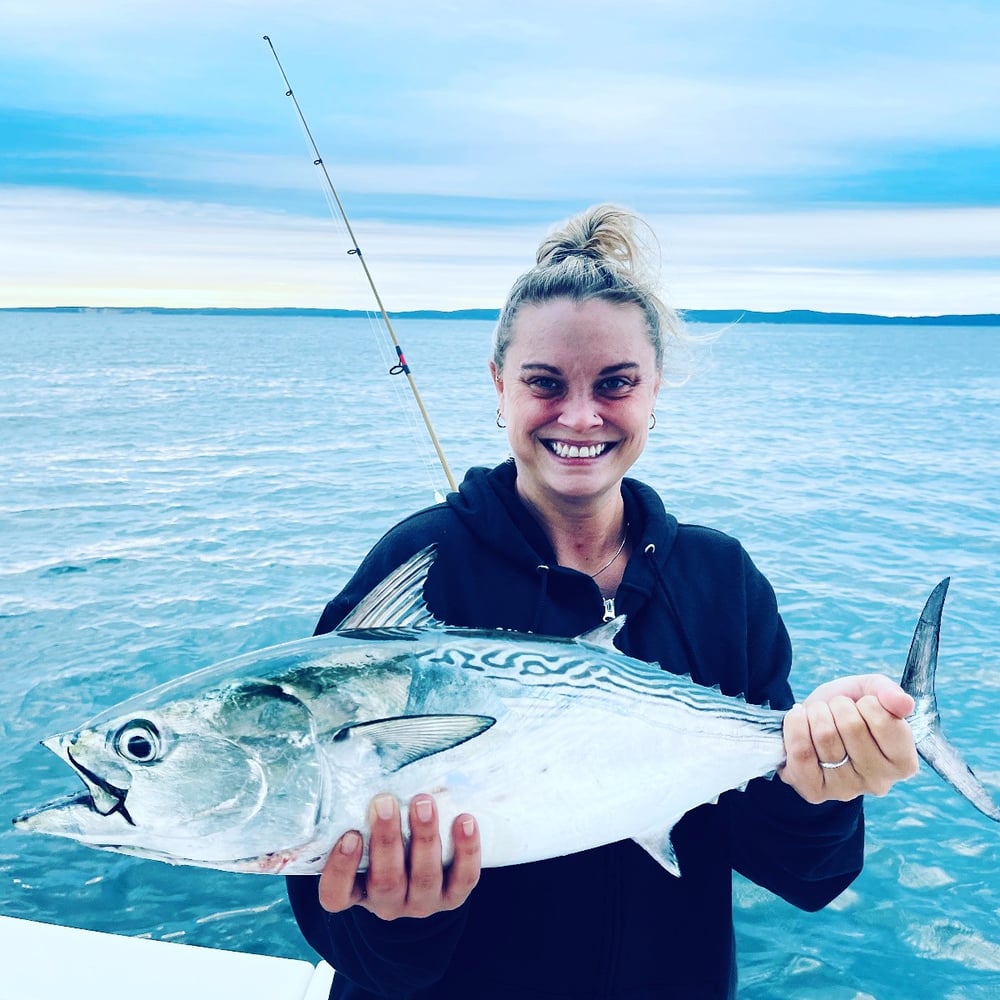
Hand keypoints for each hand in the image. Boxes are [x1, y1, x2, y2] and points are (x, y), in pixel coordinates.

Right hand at [317, 793, 480, 919]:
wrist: (423, 870)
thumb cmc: (386, 840)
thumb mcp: (367, 833)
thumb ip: (363, 812)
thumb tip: (367, 765)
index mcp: (356, 892)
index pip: (336, 894)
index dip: (341, 869)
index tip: (349, 835)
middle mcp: (387, 903)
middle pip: (385, 881)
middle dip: (386, 840)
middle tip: (384, 802)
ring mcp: (422, 902)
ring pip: (424, 878)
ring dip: (424, 837)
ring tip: (424, 803)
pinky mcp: (454, 896)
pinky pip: (463, 878)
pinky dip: (466, 850)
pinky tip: (465, 820)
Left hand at [779, 674, 918, 803]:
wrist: (811, 722)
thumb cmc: (845, 710)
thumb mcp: (868, 691)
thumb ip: (888, 692)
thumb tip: (905, 703)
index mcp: (903, 762)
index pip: (885, 721)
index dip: (867, 703)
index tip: (862, 706)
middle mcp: (879, 783)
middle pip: (852, 726)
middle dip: (838, 706)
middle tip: (836, 711)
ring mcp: (846, 790)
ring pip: (825, 736)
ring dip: (816, 714)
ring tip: (820, 718)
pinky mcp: (814, 791)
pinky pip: (801, 752)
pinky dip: (795, 726)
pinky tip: (801, 723)